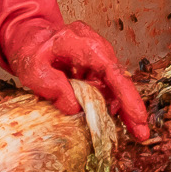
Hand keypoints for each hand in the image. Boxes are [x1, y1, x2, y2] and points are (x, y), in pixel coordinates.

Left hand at [0, 20, 150, 140]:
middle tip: (141, 133)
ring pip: (114, 83)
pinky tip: (110, 116)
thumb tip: (77, 108)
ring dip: (120, 107)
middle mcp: (95, 45)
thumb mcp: (33, 72)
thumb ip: (55, 89)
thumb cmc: (30, 52)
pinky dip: (109, 101)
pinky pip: (107, 84)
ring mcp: (98, 54)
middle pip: (118, 78)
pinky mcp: (97, 63)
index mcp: (80, 43)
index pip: (110, 70)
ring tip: (130, 129)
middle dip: (130, 107)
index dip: (125, 95)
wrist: (29, 39)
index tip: (137, 116)